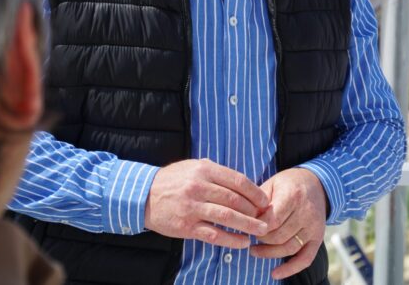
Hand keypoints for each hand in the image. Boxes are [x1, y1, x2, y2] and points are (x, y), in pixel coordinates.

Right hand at [144, 158, 269, 248]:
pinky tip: (242, 242)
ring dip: (247, 225)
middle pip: (235, 199)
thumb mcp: (193, 166)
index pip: (237, 181)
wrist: (141, 196)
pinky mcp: (185, 226)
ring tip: (261, 231)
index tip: (265, 201)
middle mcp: (199, 187)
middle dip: (254, 210)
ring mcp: (192, 208)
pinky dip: (230, 239)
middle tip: (267, 217)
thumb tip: (241, 181)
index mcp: (204, 170)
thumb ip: (215, 171)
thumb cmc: (173, 180)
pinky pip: (212, 234)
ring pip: (226, 217)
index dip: (255, 192)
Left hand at [249, 168, 327, 279]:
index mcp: (293, 196)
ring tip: (254, 250)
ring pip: (288, 248)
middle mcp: (306, 212)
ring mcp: (314, 226)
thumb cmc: (289, 184)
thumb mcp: (272, 184)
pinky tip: (275, 274)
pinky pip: (305, 258)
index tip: (246, 225)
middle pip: (278, 237)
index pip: (271, 221)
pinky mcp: (318, 237)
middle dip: (260, 239)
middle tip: (250, 236)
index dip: (255, 227)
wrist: (317, 183)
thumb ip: (258, 202)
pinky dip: (290, 269)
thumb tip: (244, 221)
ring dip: (268, 253)